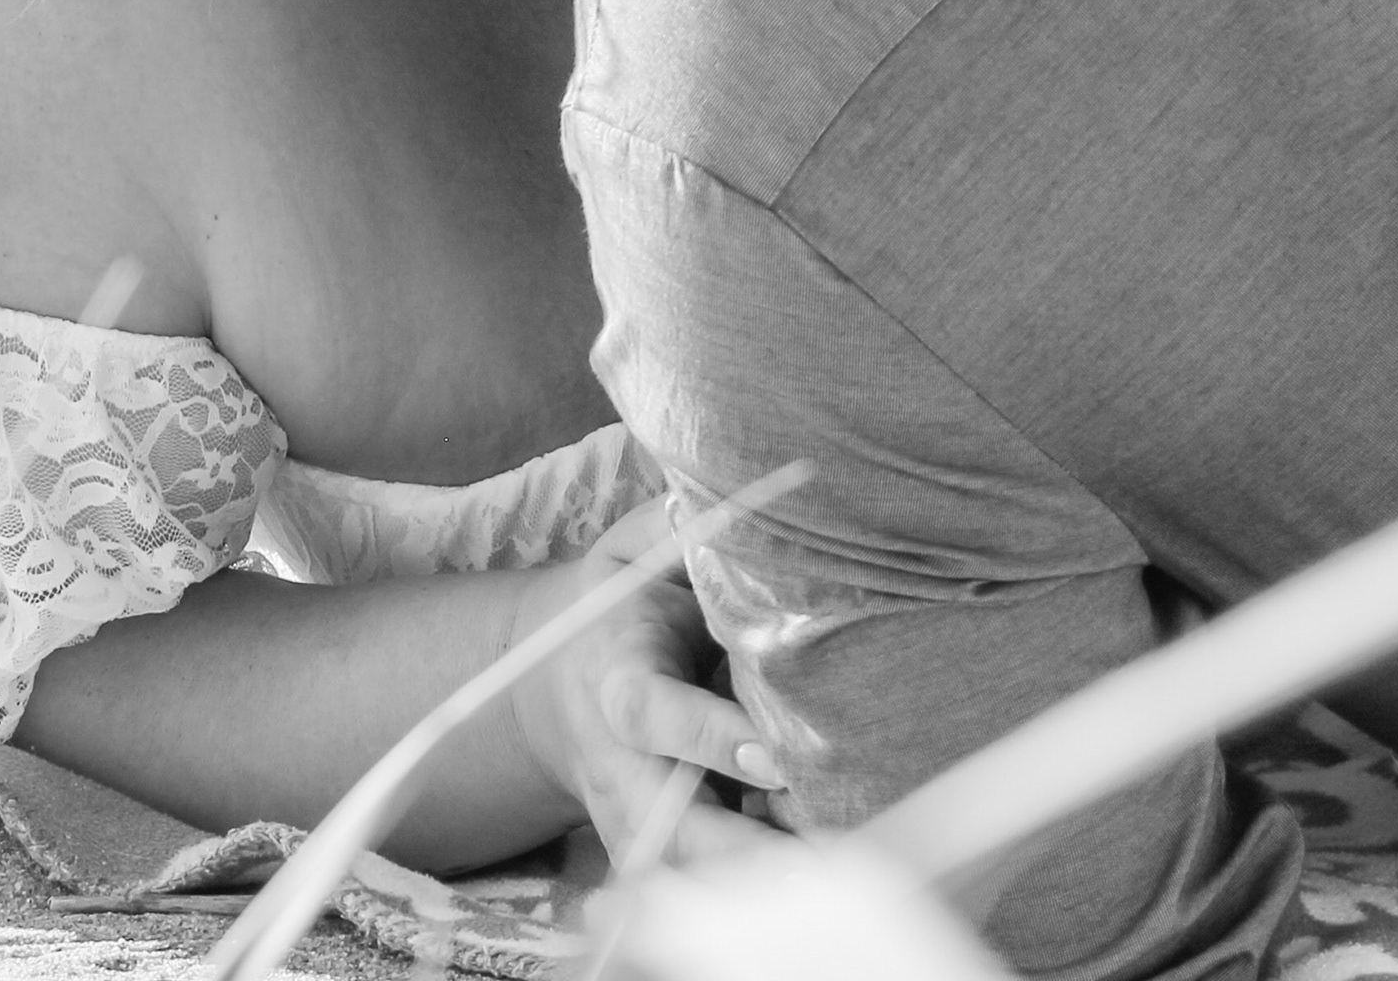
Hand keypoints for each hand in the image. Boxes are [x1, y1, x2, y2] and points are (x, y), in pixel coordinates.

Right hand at [504, 509, 789, 868]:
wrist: (559, 686)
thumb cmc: (620, 607)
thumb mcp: (634, 554)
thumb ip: (675, 534)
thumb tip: (726, 500)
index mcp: (618, 684)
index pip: (656, 716)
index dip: (710, 738)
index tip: (774, 752)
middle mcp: (622, 768)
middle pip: (672, 830)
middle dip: (742, 853)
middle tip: (822, 859)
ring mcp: (636, 823)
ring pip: (691, 877)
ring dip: (759, 884)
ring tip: (838, 879)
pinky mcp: (657, 856)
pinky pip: (707, 891)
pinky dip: (759, 896)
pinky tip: (821, 884)